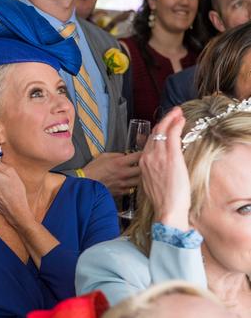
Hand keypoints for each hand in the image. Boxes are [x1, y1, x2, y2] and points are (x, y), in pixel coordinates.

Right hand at [83, 152, 141, 195]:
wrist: (86, 184)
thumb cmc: (92, 170)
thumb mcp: (103, 156)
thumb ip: (116, 155)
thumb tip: (124, 156)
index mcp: (119, 163)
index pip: (138, 156)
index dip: (142, 153)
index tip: (143, 153)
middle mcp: (124, 173)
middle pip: (143, 170)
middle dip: (144, 166)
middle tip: (142, 164)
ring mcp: (123, 184)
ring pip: (140, 181)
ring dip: (139, 177)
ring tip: (137, 174)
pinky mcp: (121, 192)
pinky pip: (132, 189)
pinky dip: (132, 185)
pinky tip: (129, 182)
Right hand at [139, 107, 189, 230]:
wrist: (166, 209)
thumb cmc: (162, 202)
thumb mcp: (150, 185)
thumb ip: (150, 172)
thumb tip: (156, 168)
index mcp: (142, 164)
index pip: (148, 143)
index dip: (156, 132)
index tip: (163, 127)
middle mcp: (147, 157)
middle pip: (153, 134)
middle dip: (163, 121)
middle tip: (172, 113)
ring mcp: (158, 156)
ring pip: (161, 132)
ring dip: (170, 120)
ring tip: (177, 113)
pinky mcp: (170, 157)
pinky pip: (171, 135)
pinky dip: (175, 125)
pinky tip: (180, 119)